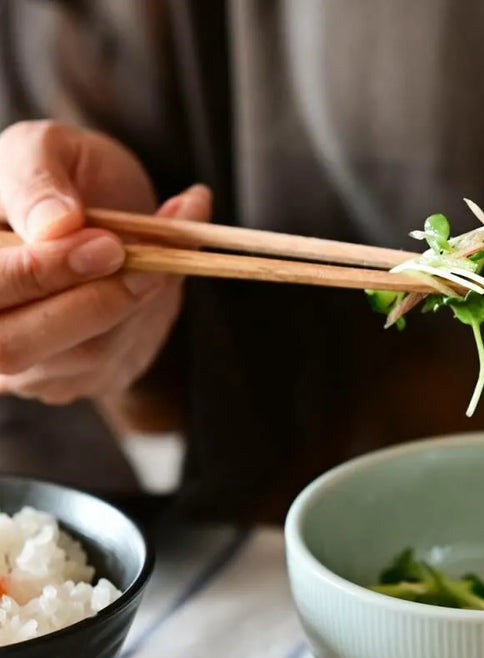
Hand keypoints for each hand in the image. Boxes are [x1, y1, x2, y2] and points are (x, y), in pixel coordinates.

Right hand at [0, 120, 210, 403]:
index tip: (105, 244)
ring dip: (130, 305)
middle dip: (88, 300)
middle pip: (13, 346)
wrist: (108, 215)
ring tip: (161, 254)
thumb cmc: (62, 174)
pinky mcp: (74, 378)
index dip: (40, 272)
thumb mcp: (45, 148)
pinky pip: (115, 362)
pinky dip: (148, 315)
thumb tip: (55, 225)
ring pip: (78, 359)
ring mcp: (23, 365)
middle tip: (134, 256)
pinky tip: (164, 274)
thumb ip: (37, 176)